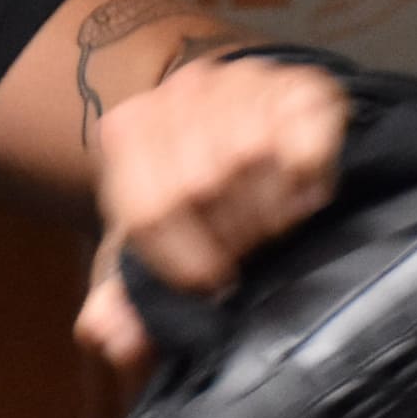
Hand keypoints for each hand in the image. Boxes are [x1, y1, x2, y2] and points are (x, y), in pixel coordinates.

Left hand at [73, 55, 349, 378]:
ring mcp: (244, 81)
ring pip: (253, 157)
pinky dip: (309, 185)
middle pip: (200, 184)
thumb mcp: (148, 248)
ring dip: (268, 215)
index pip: (150, 209)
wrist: (235, 124)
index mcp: (129, 130)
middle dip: (227, 237)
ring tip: (270, 230)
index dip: (184, 262)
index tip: (208, 283)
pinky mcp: (304, 85)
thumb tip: (108, 336)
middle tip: (245, 255)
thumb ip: (123, 297)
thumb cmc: (184, 197)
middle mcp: (182, 92)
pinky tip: (301, 200)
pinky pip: (308, 142)